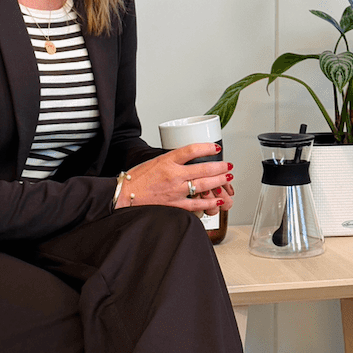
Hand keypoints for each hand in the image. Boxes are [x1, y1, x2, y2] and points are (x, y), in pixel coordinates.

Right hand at [120, 143, 234, 216]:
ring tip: (228, 177)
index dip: (207, 148)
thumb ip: (173, 160)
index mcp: (167, 161)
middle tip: (228, 164)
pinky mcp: (175, 204)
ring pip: (204, 185)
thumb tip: (190, 158)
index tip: (216, 148)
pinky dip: (210, 202)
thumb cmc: (137, 179)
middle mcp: (173, 175)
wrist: (124, 196)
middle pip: (203, 168)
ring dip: (219, 181)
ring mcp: (175, 191)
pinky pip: (197, 204)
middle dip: (220, 166)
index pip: (192, 150)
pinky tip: (218, 200)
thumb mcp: (155, 161)